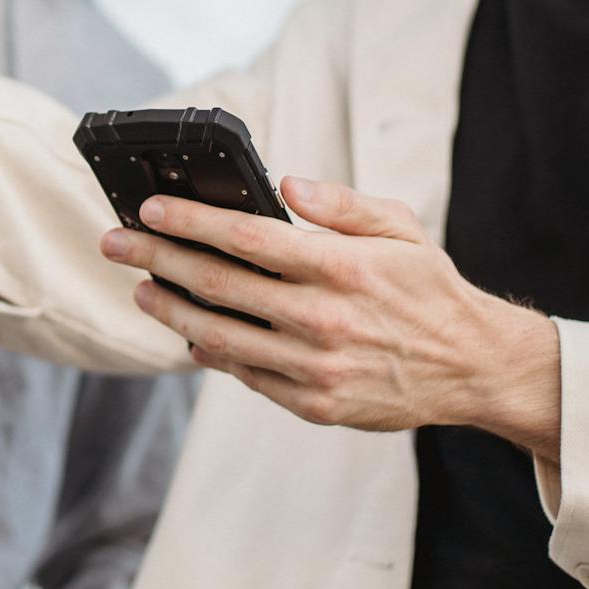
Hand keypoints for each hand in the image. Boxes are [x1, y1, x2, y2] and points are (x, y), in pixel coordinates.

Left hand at [102, 176, 561, 457]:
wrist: (474, 367)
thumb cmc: (430, 289)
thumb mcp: (401, 230)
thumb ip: (342, 204)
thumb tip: (286, 185)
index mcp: (341, 267)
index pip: (244, 238)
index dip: (187, 222)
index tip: (147, 209)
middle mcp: (322, 318)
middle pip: (216, 284)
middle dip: (154, 258)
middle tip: (114, 242)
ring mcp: (314, 367)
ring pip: (217, 335)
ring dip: (168, 308)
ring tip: (140, 287)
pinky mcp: (313, 404)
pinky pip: (244, 374)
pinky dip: (208, 352)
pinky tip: (187, 331)